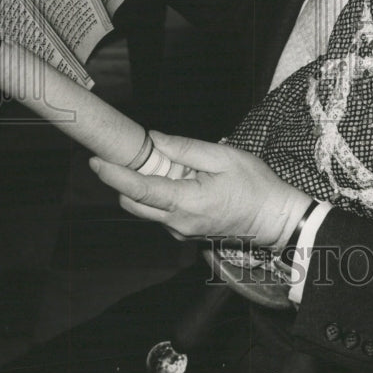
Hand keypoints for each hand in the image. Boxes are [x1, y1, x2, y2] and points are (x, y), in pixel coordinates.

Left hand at [88, 130, 310, 250]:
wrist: (275, 219)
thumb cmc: (256, 187)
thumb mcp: (224, 157)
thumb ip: (186, 149)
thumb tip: (155, 139)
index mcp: (186, 203)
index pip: (139, 190)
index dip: (114, 175)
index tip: (96, 161)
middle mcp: (178, 223)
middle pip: (134, 204)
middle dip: (124, 181)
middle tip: (126, 155)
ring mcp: (181, 231)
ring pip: (148, 209)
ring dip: (145, 188)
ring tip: (165, 164)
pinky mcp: (187, 233)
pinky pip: (163, 213)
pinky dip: (160, 195)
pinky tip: (180, 179)